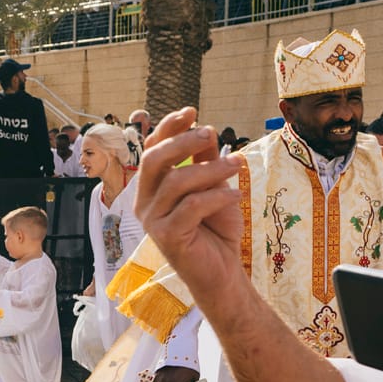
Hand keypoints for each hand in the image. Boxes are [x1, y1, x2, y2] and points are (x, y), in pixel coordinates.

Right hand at [134, 108, 246, 293]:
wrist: (221, 271)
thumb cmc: (215, 229)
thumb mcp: (213, 187)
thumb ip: (204, 161)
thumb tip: (204, 129)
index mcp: (151, 188)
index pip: (152, 149)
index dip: (169, 127)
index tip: (192, 111)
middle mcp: (145, 202)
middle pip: (153, 160)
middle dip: (182, 141)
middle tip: (210, 132)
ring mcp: (153, 221)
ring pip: (176, 182)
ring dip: (210, 169)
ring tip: (237, 165)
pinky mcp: (167, 237)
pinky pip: (191, 206)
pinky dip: (217, 197)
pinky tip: (236, 196)